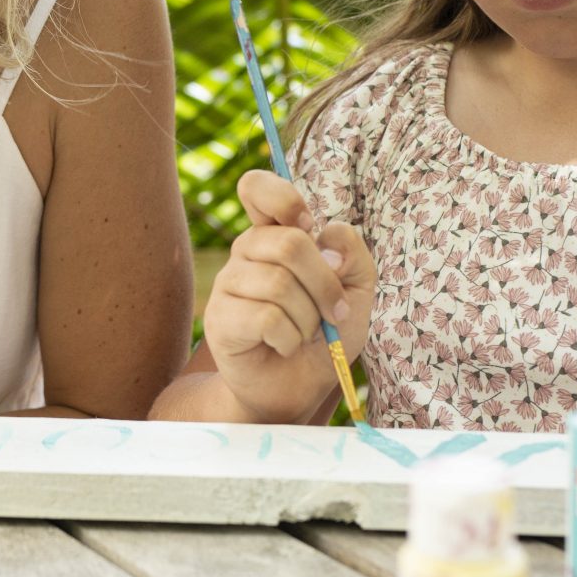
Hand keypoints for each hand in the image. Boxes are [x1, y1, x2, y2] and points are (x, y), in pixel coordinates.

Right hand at [201, 170, 376, 424]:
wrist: (299, 389)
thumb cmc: (324, 336)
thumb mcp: (357, 293)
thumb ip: (353, 256)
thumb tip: (326, 240)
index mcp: (276, 235)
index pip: (256, 187)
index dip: (283, 199)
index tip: (307, 227)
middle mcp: (247, 252)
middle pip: (289, 243)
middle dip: (325, 284)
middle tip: (334, 312)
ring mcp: (228, 284)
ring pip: (278, 284)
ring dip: (308, 318)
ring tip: (304, 335)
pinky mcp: (219, 319)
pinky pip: (265, 317)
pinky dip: (289, 338)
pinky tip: (283, 346)